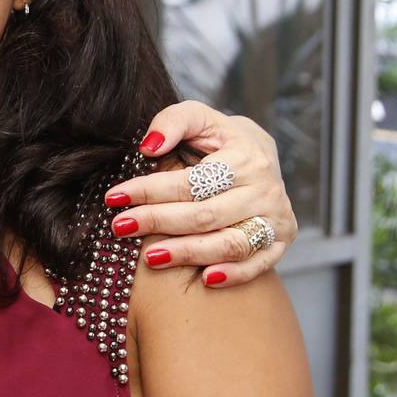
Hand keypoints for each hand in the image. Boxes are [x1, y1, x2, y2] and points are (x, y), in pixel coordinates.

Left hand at [105, 100, 296, 287]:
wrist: (261, 157)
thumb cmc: (220, 140)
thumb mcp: (199, 118)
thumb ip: (173, 122)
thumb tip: (149, 147)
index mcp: (246, 156)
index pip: (191, 181)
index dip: (149, 190)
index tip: (115, 197)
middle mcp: (265, 189)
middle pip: (205, 215)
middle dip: (159, 222)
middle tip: (121, 227)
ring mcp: (276, 217)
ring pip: (230, 243)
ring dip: (188, 253)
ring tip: (150, 257)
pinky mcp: (280, 240)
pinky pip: (258, 263)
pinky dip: (233, 273)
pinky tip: (205, 279)